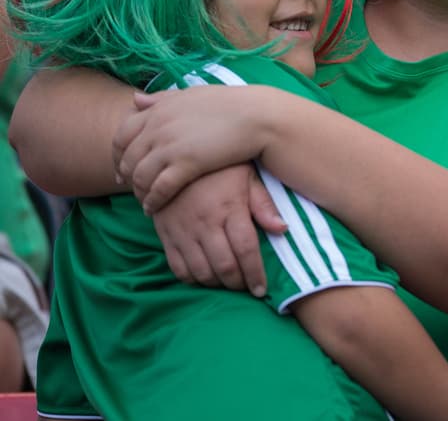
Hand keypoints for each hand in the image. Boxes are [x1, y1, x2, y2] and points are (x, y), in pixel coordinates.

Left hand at [114, 85, 274, 211]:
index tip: (123, 167)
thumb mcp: (192, 95)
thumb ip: (162, 98)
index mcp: (159, 109)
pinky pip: (159, 188)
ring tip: (145, 201)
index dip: (118, 154)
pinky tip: (154, 209)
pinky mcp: (186, 164)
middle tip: (132, 188)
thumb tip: (135, 99)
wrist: (258, 116)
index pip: (122, 134)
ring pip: (139, 176)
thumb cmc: (231, 104)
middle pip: (127, 158)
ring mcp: (170, 146)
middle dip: (126, 176)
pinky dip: (152, 201)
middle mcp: (158, 127)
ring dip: (139, 192)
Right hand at [150, 164, 284, 295]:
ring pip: (201, 272)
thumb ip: (263, 204)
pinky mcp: (166, 235)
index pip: (246, 249)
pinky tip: (205, 277)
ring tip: (229, 284)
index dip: (256, 274)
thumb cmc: (220, 167)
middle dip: (238, 284)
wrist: (175, 157)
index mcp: (229, 208)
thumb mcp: (247, 176)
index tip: (262, 290)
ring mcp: (183, 231)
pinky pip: (178, 268)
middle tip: (247, 289)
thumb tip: (282, 229)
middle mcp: (205, 223)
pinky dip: (193, 279)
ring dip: (217, 284)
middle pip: (224, 266)